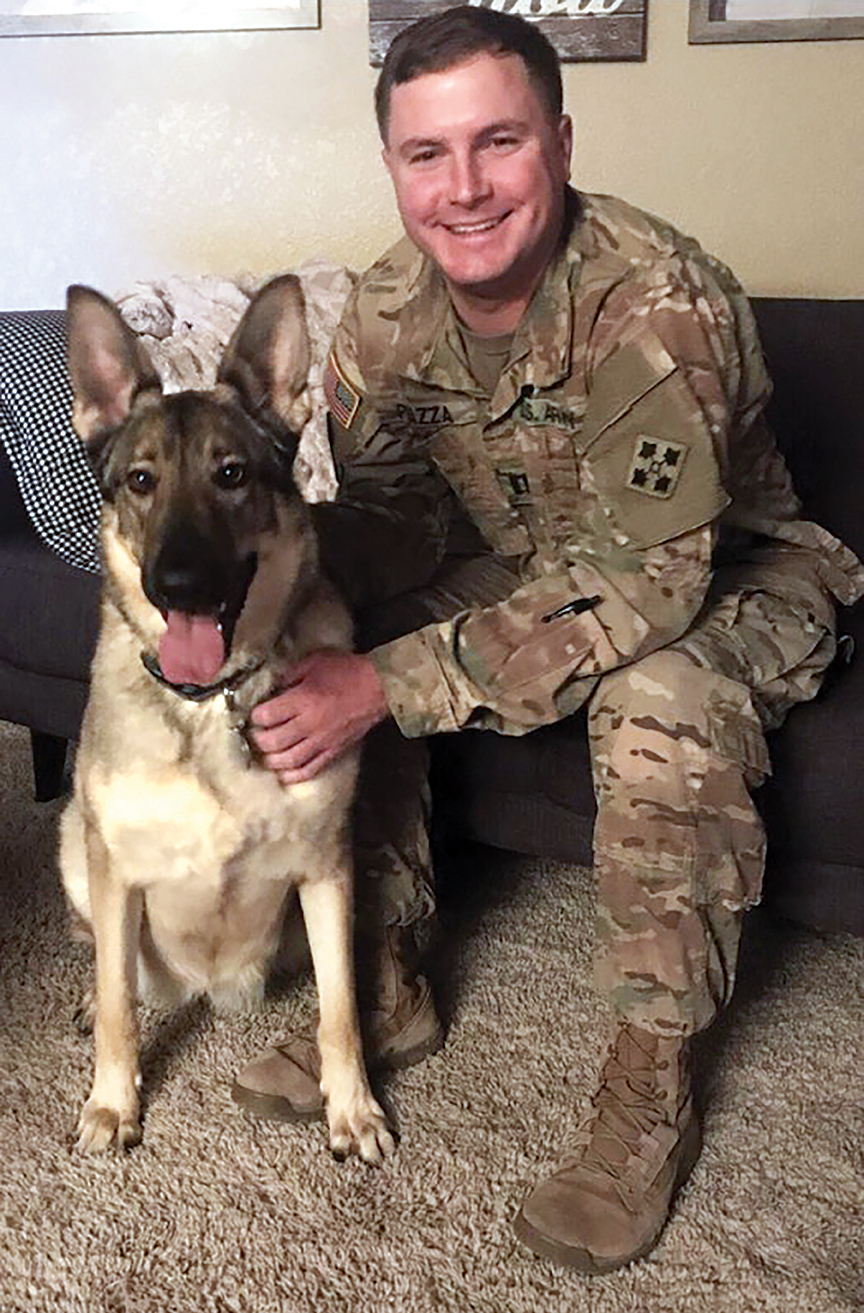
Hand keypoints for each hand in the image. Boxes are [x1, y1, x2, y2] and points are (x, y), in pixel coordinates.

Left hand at [250, 648, 389, 783]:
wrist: (379, 687)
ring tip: (267, 754)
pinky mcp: (333, 751)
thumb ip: (290, 674)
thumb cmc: (347, 671)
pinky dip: (294, 775)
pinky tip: (283, 774)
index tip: (257, 713)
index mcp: (303, 699)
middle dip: (259, 739)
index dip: (256, 715)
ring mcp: (322, 741)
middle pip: (273, 741)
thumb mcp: (314, 661)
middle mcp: (309, 724)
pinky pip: (310, 769)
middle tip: (257, 734)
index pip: (267, 716)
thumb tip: (273, 690)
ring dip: (271, 760)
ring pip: (288, 760)